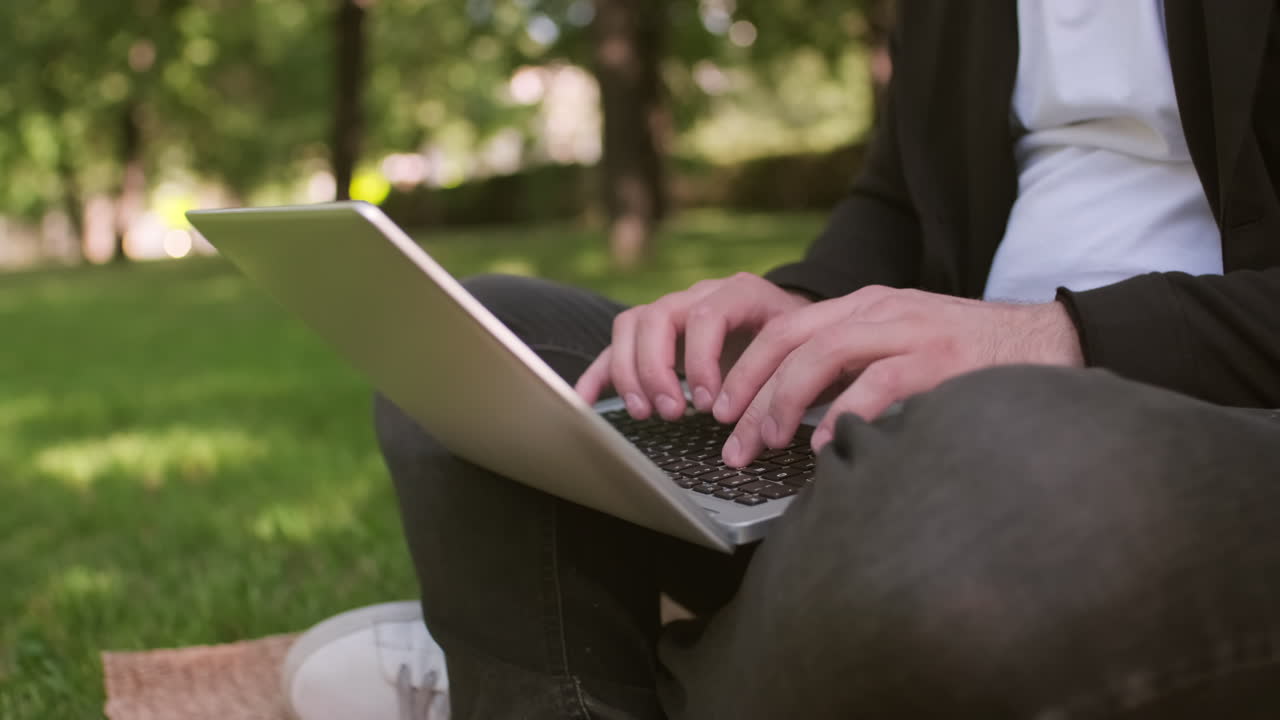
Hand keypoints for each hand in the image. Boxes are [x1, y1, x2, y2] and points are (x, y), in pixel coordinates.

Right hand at [575, 273, 812, 419]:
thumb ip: (776, 375)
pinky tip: (586, 401)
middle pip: (657, 316)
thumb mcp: (799, 351)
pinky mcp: (654, 336)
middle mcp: (699, 295)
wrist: (794, 326)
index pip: (706, 316)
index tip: (708, 404)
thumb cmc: (797, 343)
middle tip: (671, 412)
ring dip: (630, 371)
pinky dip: (599, 374)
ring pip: (631, 325)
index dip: (701, 360)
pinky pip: (615, 347)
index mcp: (740, 293)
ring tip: (645, 413)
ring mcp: (672, 311)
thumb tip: (753, 418)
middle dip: (657, 368)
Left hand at [713, 286, 1084, 465]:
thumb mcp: (900, 348)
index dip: (744, 369)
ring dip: (782, 401)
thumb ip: (853, 371)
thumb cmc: (968, 359)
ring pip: (823, 354)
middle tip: (726, 439)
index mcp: (864, 306)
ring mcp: (910, 331)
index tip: (720, 411)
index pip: (785, 329)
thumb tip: (800, 419)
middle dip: (748, 389)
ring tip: (762, 443)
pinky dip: (846, 413)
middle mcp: (879, 310)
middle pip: (791, 338)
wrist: (1049, 343)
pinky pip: (879, 384)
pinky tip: (826, 445)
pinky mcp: (941, 359)